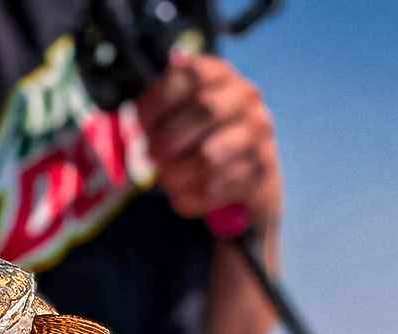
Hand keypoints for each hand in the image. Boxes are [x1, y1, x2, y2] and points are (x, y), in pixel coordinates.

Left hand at [135, 53, 280, 233]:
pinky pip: (216, 187)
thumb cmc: (198, 136)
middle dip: (168, 140)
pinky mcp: (260, 171)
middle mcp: (245, 98)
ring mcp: (258, 133)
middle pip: (206, 110)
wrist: (243, 173)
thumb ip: (155, 108)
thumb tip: (137, 118)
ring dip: (176, 173)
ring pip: (210, 156)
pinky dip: (189, 196)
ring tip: (166, 178)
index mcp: (219, 75)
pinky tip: (182, 194)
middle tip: (152, 156)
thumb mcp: (175, 112)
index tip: (142, 122)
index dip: (158, 100)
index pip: (190, 74)